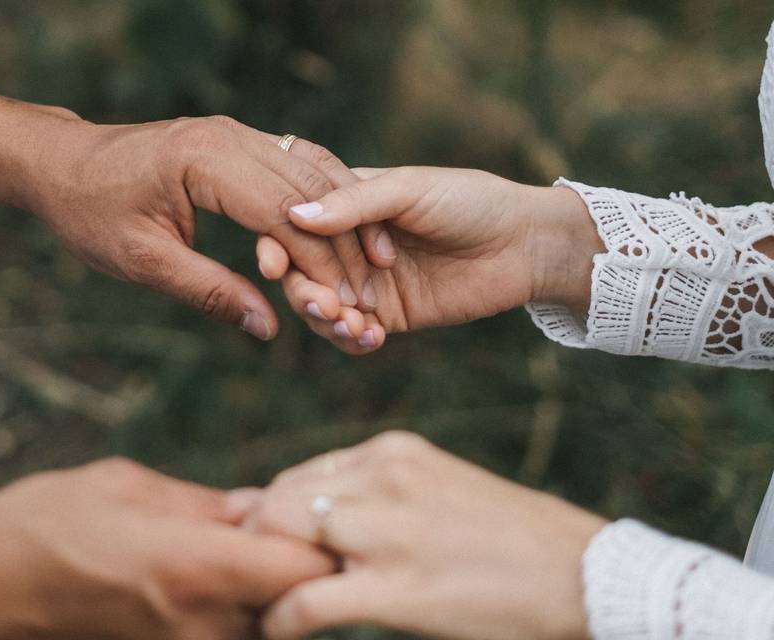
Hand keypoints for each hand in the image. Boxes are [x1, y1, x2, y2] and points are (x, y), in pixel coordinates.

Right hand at [0, 459, 332, 639]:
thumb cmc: (40, 527)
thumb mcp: (125, 486)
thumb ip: (203, 504)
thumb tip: (258, 506)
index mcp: (199, 568)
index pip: (308, 571)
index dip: (320, 541)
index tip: (303, 514)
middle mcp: (202, 626)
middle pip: (295, 606)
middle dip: (297, 567)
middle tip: (271, 528)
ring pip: (261, 628)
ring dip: (261, 593)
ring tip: (230, 552)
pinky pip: (220, 637)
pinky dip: (226, 612)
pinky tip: (197, 581)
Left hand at [21, 116, 395, 339]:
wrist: (61, 163)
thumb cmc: (91, 211)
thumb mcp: (144, 261)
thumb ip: (209, 291)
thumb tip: (267, 327)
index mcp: (205, 161)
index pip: (284, 213)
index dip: (320, 261)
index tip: (344, 302)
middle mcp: (230, 135)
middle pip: (309, 190)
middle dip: (344, 243)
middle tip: (367, 292)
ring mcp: (236, 132)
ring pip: (312, 171)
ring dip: (344, 217)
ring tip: (369, 263)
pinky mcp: (237, 140)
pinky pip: (295, 164)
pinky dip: (324, 198)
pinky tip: (344, 229)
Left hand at [244, 431, 606, 639]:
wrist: (586, 576)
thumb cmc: (514, 538)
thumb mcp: (441, 488)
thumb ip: (381, 495)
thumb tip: (321, 517)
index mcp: (394, 451)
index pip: (303, 475)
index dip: (277, 515)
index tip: (271, 546)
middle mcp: (384, 477)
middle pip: (281, 501)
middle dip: (262, 542)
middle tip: (257, 579)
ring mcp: (388, 531)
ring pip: (281, 540)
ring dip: (266, 577)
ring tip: (265, 604)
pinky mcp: (397, 588)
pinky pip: (305, 600)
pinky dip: (280, 619)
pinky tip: (279, 630)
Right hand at [259, 167, 601, 351]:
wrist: (523, 244)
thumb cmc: (468, 201)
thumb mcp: (409, 190)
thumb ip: (353, 204)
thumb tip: (293, 215)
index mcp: (346, 205)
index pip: (292, 226)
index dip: (275, 246)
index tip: (271, 264)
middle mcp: (348, 245)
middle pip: (299, 273)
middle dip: (303, 293)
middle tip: (324, 304)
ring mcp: (366, 282)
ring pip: (321, 308)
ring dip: (326, 320)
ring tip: (351, 323)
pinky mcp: (389, 315)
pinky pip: (354, 334)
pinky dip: (352, 340)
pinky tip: (371, 337)